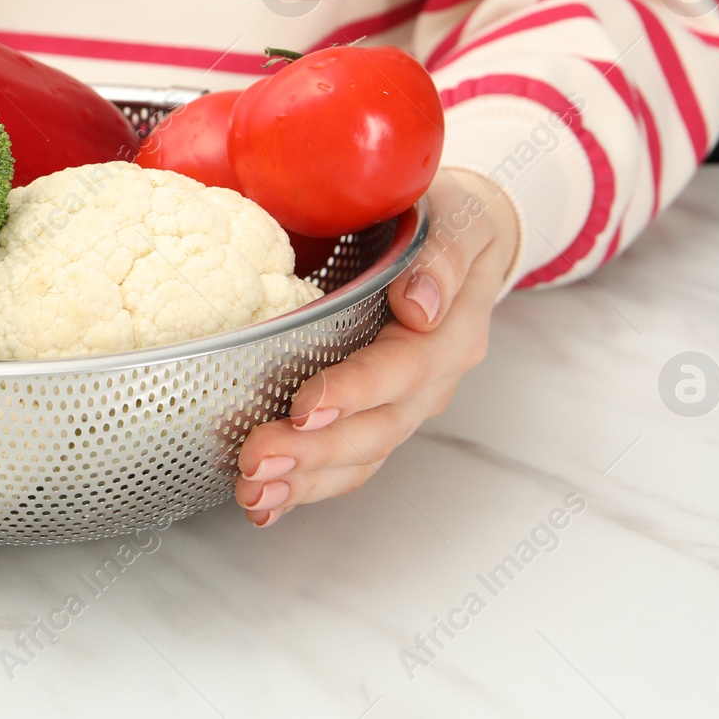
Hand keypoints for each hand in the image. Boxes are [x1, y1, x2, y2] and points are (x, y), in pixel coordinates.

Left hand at [234, 169, 518, 526]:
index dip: (355, 391)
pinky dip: (308, 487)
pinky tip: (266, 504)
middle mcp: (433, 378)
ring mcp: (407, 403)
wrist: (466, 239)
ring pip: (362, 456)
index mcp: (450, 330)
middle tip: (257, 460)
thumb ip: (442, 255)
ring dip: (305, 480)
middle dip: (315, 451)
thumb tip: (421, 304)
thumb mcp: (456, 215)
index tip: (305, 406)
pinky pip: (349, 462)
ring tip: (252, 494)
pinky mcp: (379, 414)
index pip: (405, 368)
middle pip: (379, 428)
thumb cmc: (447, 217)